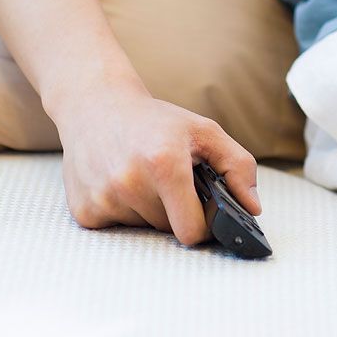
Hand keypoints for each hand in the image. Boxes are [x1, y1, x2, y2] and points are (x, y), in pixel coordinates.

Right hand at [54, 79, 261, 244]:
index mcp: (164, 163)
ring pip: (142, 228)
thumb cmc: (155, 121)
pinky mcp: (83, 210)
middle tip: (166, 180)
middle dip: (174, 211)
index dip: (203, 225)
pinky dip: (122, 212)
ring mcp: (103, 198)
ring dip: (147, 210)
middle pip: (168, 229)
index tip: (203, 212)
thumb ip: (237, 166)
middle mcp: (129, 182)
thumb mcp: (203, 131)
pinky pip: (116, 229)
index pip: (191, 231)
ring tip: (140, 176)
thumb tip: (253, 207)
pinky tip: (118, 182)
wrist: (95, 105)